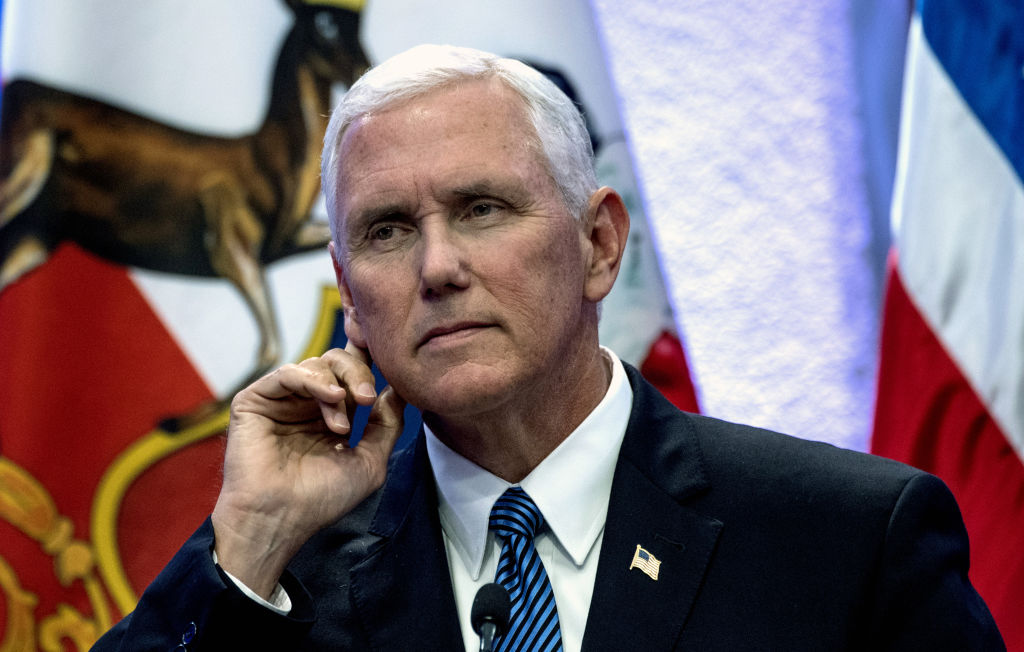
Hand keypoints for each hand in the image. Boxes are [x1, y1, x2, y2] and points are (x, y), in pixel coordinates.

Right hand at [211, 341, 405, 597]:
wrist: (281, 518)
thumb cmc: (322, 498)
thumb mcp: (370, 460)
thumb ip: (388, 423)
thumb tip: (400, 389)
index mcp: (331, 414)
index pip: (351, 373)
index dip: (368, 359)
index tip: (387, 358)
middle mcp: (305, 403)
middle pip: (337, 361)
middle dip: (358, 372)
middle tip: (367, 398)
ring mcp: (281, 401)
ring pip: (316, 364)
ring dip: (338, 387)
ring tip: (341, 425)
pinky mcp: (255, 400)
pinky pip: (287, 373)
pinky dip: (314, 380)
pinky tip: (331, 398)